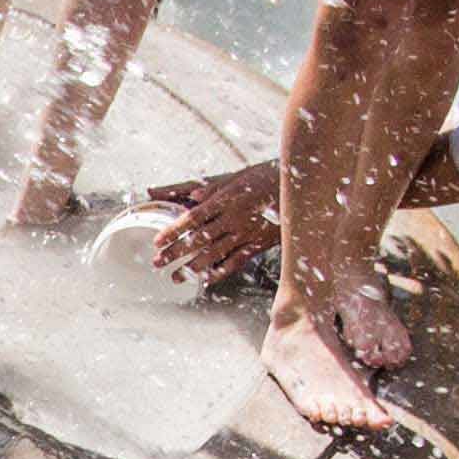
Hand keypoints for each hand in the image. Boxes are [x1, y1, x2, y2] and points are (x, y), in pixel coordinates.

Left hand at [146, 162, 284, 287]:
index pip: (192, 218)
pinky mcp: (258, 244)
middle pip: (198, 239)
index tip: (157, 241)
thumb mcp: (238, 178)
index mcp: (225, 200)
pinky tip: (205, 281)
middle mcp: (233, 218)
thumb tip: (191, 197)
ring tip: (175, 277)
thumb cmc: (267, 177)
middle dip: (175, 253)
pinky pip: (235, 262)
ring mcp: (245, 234)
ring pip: (214, 255)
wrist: (301, 187)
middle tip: (157, 263)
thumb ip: (214, 189)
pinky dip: (219, 273)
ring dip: (192, 268)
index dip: (173, 231)